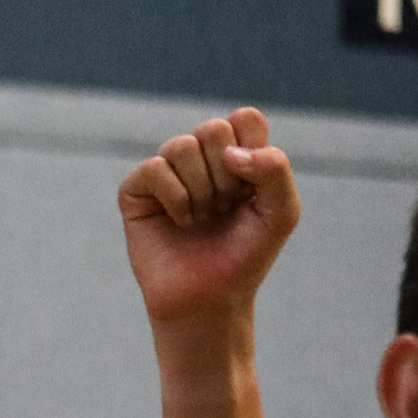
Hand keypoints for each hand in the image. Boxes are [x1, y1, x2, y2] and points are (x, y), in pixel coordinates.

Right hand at [119, 107, 299, 326]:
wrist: (208, 299)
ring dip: (200, 190)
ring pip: (181, 146)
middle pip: (213, 128)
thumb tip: (228, 153)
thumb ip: (275, 169)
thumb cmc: (244, 256)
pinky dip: (175, 198)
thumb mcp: (281, 212)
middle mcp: (199, 160)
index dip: (251, 149)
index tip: (251, 190)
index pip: (243, 118)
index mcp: (237, 156)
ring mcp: (166, 173)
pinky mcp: (136, 191)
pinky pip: (155, 169)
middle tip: (224, 208)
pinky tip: (180, 221)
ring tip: (201, 219)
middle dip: (225, 175)